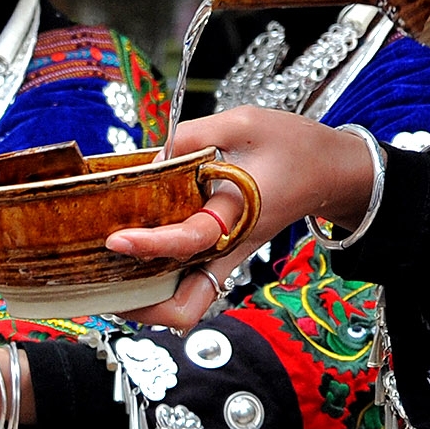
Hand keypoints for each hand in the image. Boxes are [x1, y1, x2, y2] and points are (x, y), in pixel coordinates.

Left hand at [105, 107, 376, 327]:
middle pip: (186, 306)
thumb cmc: (293, 145)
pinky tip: (125, 260)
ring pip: (184, 306)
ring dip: (144, 302)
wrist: (331, 171)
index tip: (115, 240)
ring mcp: (225, 259)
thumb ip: (192, 135)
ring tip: (102, 279)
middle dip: (140, 305)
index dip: (150, 245)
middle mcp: (229, 248)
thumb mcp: (244, 122)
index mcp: (239, 214)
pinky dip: (155, 285)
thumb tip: (151, 160)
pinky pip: (186, 287)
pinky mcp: (221, 257)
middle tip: (98, 284)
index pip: (190, 241)